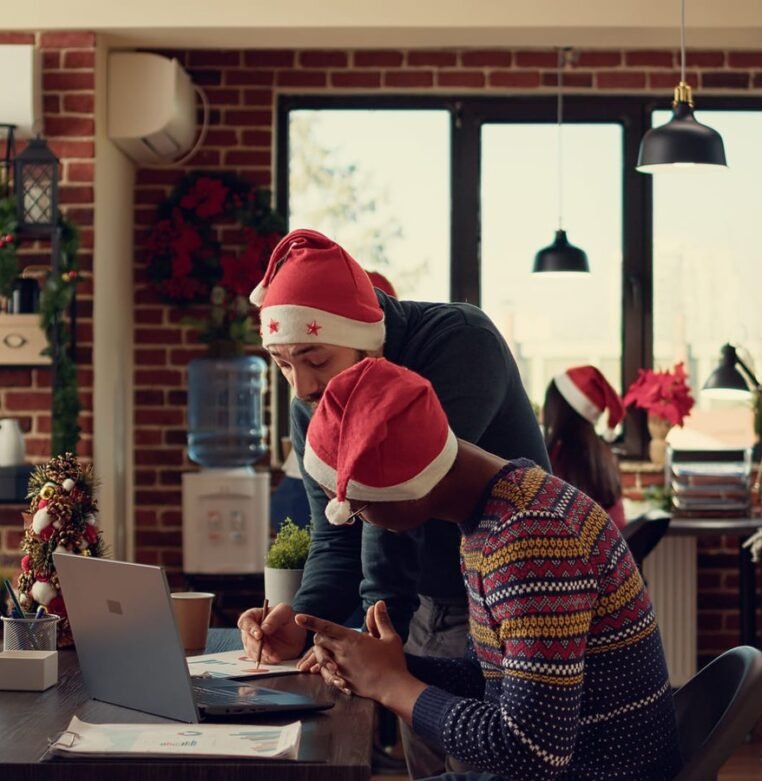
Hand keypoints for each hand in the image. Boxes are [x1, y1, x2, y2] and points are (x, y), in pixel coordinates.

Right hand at [237, 602, 305, 663]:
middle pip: (247, 639)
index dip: (249, 628)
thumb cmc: (287, 618)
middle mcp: (250, 630)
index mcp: (253, 615)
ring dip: (262, 654)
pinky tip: (275, 657)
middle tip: (268, 650)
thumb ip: (274, 618)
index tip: (259, 635)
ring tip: (274, 654)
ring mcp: (252, 643)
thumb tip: (263, 629)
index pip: (244, 621)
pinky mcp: (258, 654)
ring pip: (251, 650)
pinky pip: (258, 659)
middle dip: (257, 645)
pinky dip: (267, 659)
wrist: (295, 634)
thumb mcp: (284, 612)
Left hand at [295, 600, 425, 718]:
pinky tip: (332, 672)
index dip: (311, 621)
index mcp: (352, 639)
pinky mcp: (343, 681)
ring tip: (325, 657)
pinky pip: (326, 675)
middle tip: (324, 637)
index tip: (298, 617)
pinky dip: (326, 671)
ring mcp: (341, 668)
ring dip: (320, 656)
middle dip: (318, 638)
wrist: (393, 688)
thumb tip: (378, 604)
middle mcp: (343, 652)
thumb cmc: (393, 662)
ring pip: (320, 659)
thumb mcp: (390, 637)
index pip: (327, 627)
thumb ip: (380, 620)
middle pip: (319, 641)